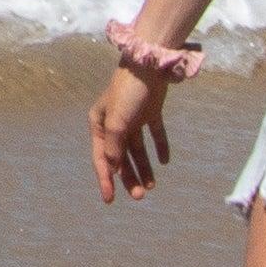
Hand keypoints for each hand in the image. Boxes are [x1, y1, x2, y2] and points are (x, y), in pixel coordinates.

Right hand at [89, 66, 173, 202]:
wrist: (149, 66)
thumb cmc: (127, 93)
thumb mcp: (117, 122)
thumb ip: (114, 146)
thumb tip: (113, 167)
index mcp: (100, 124)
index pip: (102, 159)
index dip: (106, 180)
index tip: (110, 200)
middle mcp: (114, 123)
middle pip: (121, 157)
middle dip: (128, 177)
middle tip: (139, 195)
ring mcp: (133, 118)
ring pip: (137, 149)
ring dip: (144, 167)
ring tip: (152, 185)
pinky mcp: (150, 112)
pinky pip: (155, 135)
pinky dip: (160, 147)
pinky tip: (165, 161)